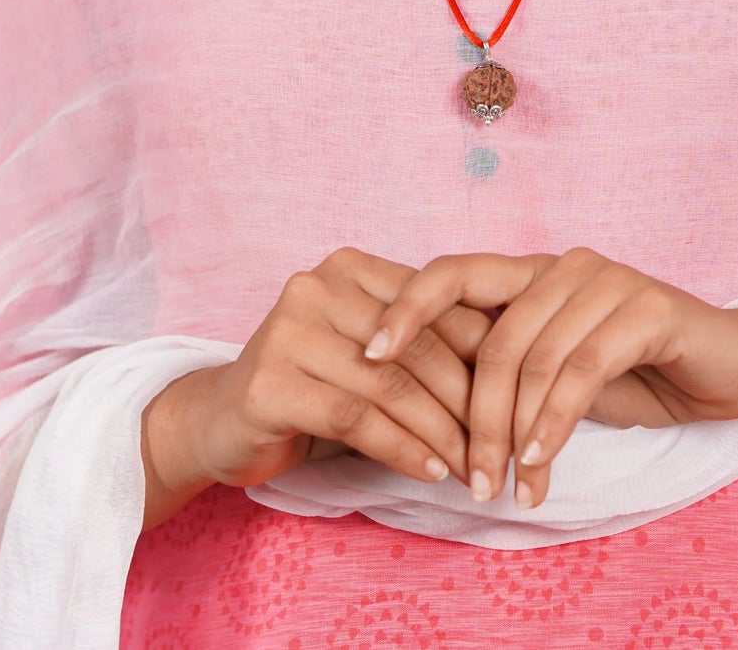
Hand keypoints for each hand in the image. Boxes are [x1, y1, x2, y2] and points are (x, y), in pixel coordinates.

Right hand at [143, 246, 492, 529]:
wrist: (220, 421)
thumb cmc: (313, 386)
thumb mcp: (371, 353)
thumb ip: (424, 345)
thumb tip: (515, 369)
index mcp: (352, 267)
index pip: (438, 308)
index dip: (485, 358)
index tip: (517, 403)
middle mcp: (317, 285)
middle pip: (419, 347)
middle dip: (469, 404)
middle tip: (501, 448)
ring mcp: (288, 329)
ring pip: (391, 384)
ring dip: (442, 434)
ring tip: (473, 468)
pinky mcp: (270, 381)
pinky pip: (356, 417)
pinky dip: (402, 448)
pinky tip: (430, 470)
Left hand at [362, 247, 737, 509]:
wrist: (729, 365)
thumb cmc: (636, 369)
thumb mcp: (558, 369)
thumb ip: (506, 368)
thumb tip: (423, 406)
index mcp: (531, 272)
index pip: (453, 272)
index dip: (407, 308)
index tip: (367, 355)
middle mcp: (563, 265)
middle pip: (493, 336)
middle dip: (474, 417)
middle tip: (468, 481)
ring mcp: (606, 281)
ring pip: (536, 358)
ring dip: (515, 434)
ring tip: (508, 489)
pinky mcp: (647, 308)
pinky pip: (583, 370)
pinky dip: (555, 424)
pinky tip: (541, 465)